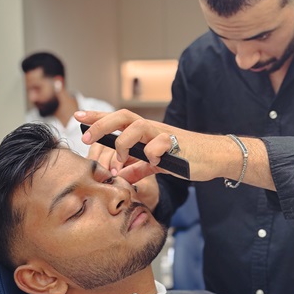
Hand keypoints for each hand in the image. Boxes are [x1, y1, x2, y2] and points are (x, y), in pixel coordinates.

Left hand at [74, 108, 221, 181]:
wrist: (214, 156)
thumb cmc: (186, 158)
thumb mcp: (158, 164)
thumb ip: (138, 169)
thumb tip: (120, 176)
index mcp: (146, 132)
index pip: (118, 120)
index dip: (98, 117)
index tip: (78, 117)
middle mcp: (153, 129)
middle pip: (123, 116)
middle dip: (102, 124)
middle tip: (86, 136)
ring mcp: (165, 135)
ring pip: (138, 126)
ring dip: (123, 143)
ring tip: (118, 161)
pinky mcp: (178, 144)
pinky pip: (160, 144)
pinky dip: (151, 154)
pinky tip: (152, 163)